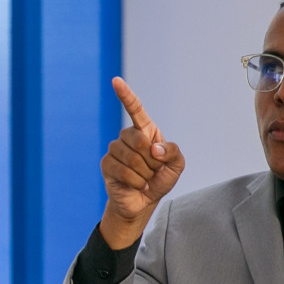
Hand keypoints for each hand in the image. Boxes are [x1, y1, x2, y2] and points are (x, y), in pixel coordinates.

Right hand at [99, 77, 185, 249]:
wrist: (143, 202)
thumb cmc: (159, 179)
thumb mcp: (176, 165)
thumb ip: (173, 152)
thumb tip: (153, 147)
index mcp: (145, 131)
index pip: (134, 109)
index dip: (125, 95)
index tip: (115, 81)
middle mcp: (128, 136)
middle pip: (137, 139)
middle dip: (151, 160)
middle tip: (152, 170)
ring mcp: (115, 150)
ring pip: (130, 157)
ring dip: (143, 173)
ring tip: (143, 178)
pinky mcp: (107, 164)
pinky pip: (122, 170)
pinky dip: (134, 181)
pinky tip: (135, 184)